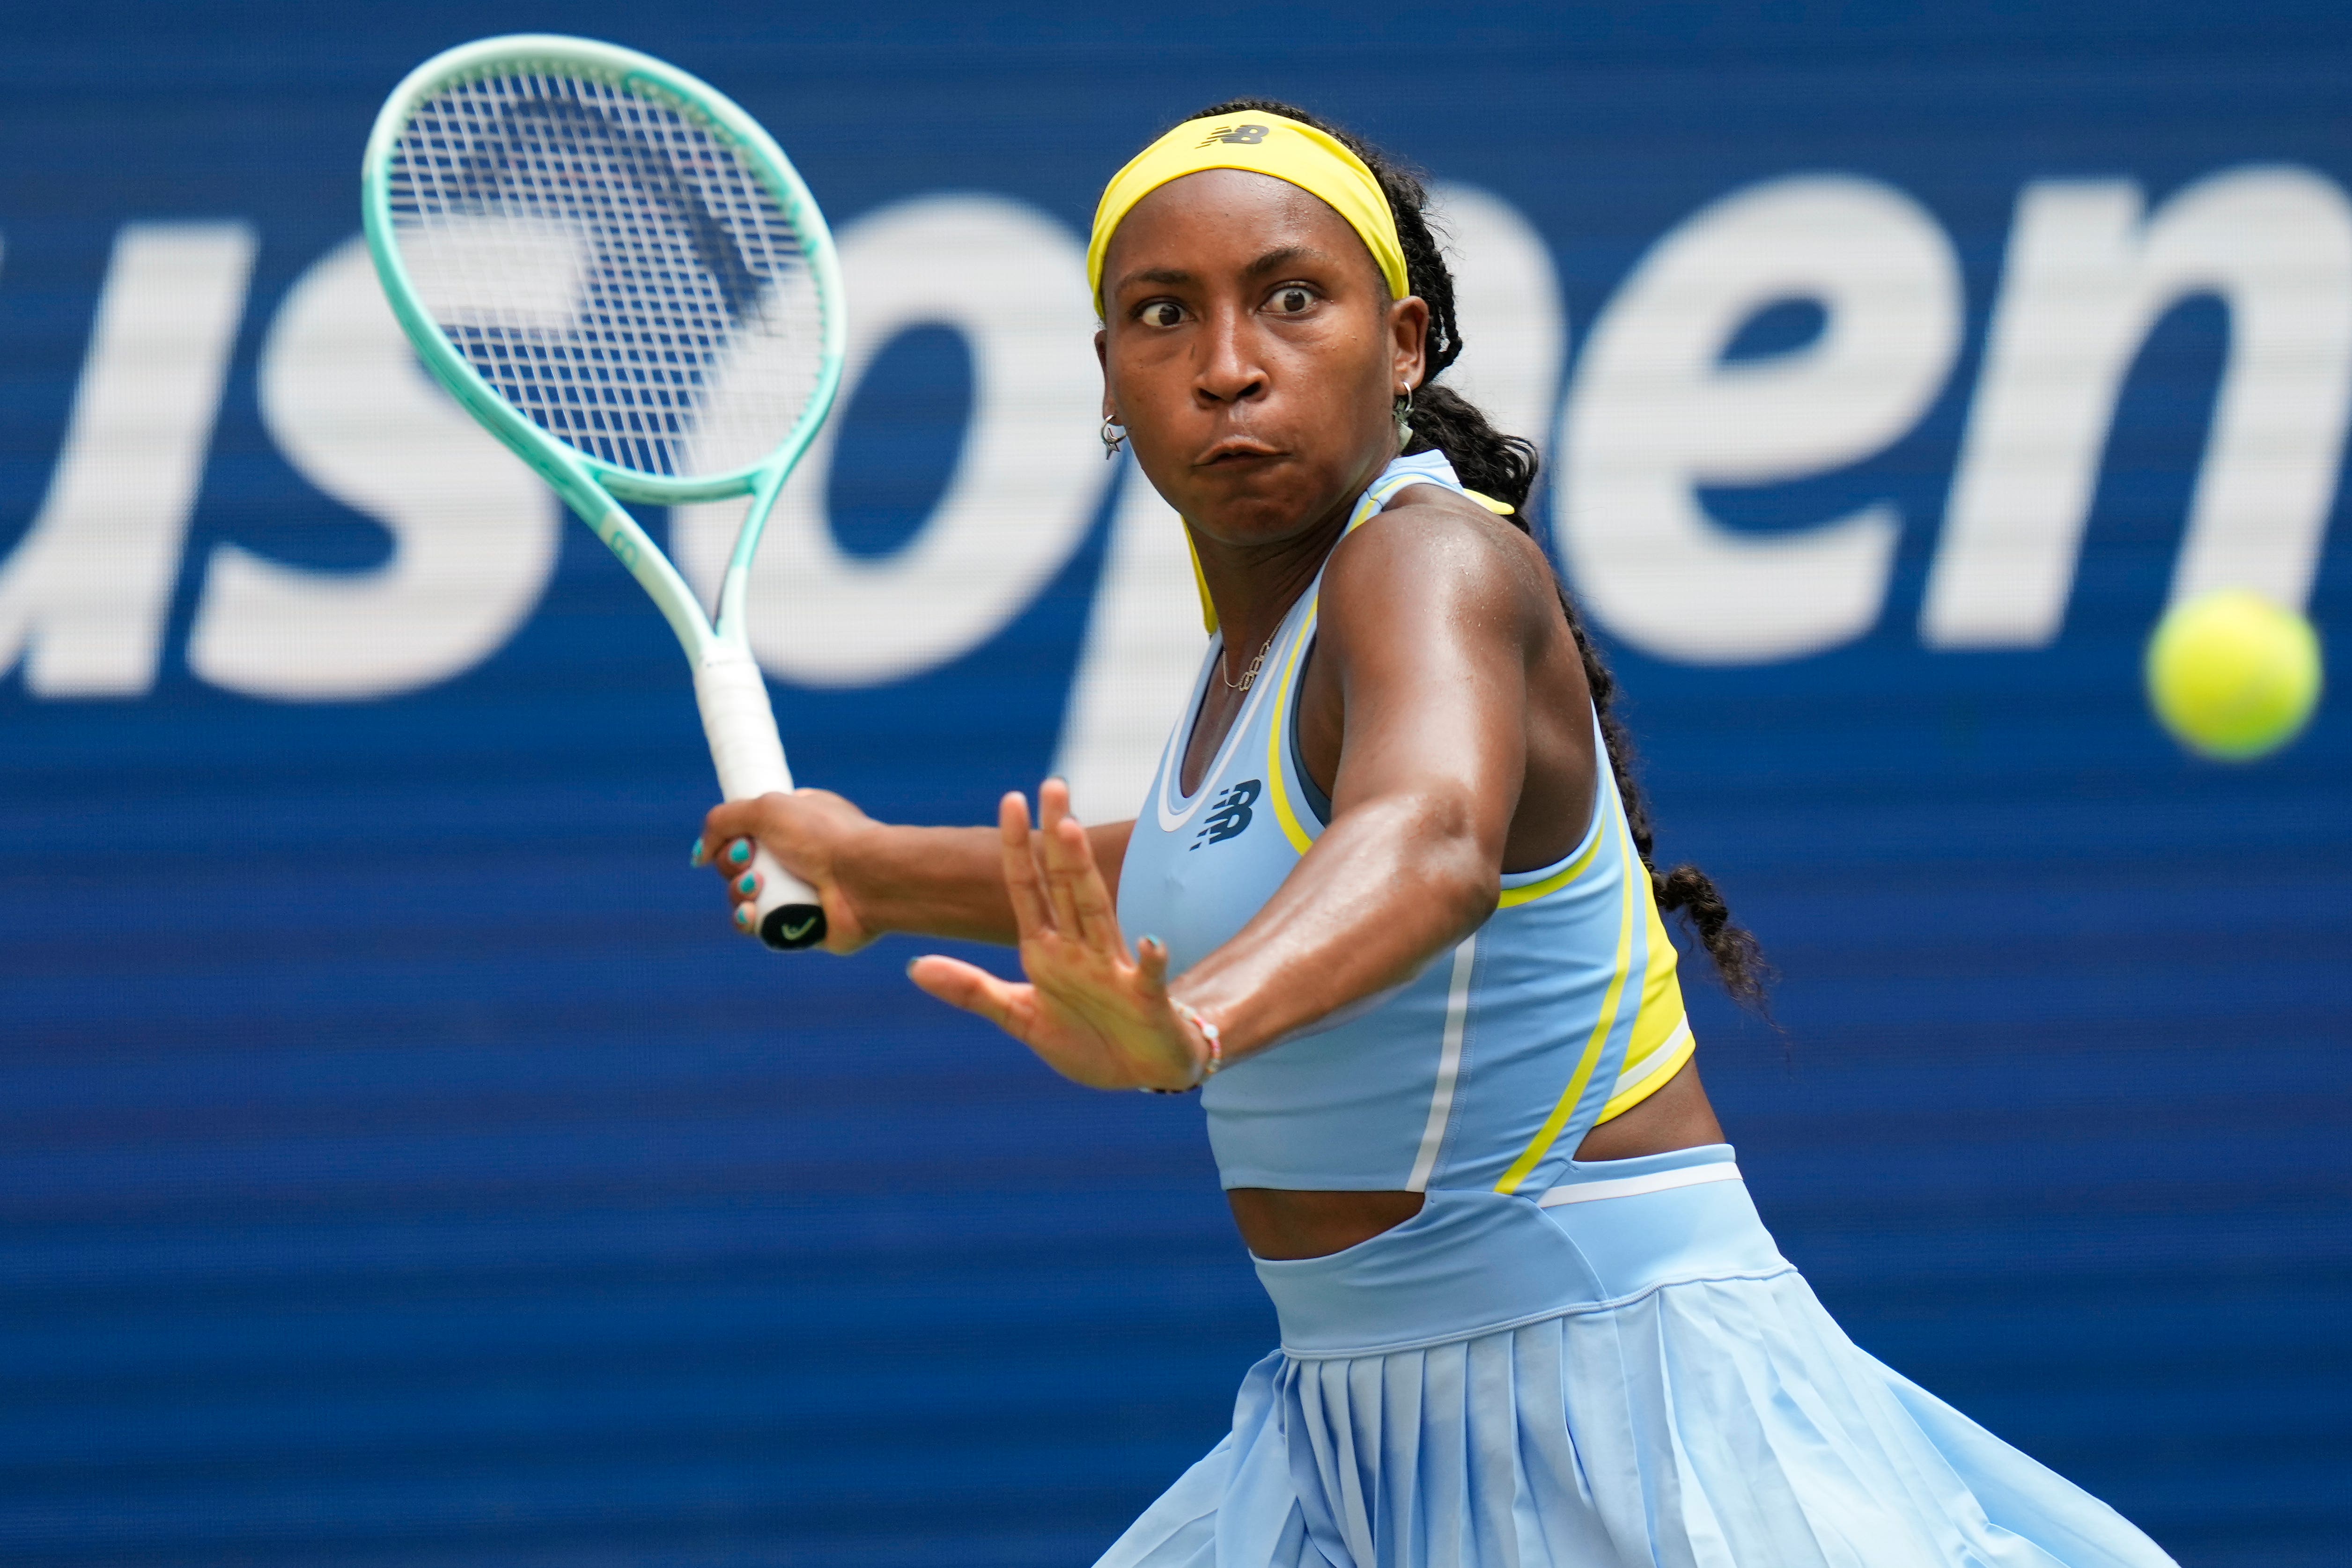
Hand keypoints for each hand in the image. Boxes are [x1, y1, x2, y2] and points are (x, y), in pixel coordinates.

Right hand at [699, 788, 878, 953]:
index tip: (740, 840)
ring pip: (741, 897)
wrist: (865, 878)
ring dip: (738, 892)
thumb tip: (700, 854)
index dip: (731, 839)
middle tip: (750, 861)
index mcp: (793, 822)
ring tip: (758, 888)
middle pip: (736, 865)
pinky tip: (752, 915)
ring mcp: (797, 891)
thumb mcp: (767, 808)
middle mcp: (795, 856)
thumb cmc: (824, 837)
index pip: (743, 832)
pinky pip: (755, 926)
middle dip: (732, 865)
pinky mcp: (798, 924)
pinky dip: (747, 921)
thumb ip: (723, 821)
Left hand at [908, 779, 1207, 1090]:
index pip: (1028, 888)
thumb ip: (972, 990)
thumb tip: (914, 966)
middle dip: (1056, 837)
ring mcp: (1113, 969)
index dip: (1017, 847)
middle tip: (1052, 785)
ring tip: (1071, 832)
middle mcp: (1081, 948)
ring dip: (1084, 873)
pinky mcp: (1146, 998)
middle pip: (1066, 883)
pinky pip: (1147, 976)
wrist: (1140, 1072)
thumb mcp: (1020, 1017)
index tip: (1010, 799)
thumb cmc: (1085, 1039)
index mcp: (1047, 950)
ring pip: (1097, 913)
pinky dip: (1150, 960)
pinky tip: (1149, 943)